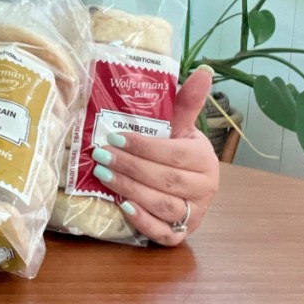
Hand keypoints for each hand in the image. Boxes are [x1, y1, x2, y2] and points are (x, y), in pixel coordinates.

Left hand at [90, 65, 219, 245]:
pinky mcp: (180, 234)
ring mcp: (194, 215)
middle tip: (98, 153)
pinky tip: (122, 206)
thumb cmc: (176, 150)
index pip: (173, 155)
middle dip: (129, 166)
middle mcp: (205, 190)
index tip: (114, 136)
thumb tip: (204, 70)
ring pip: (162, 205)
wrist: (187, 183)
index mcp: (205, 161)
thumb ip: (185, 102)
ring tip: (102, 173)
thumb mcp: (180, 126)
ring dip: (129, 189)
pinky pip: (163, 233)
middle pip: (165, 180)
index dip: (143, 147)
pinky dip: (142, 221)